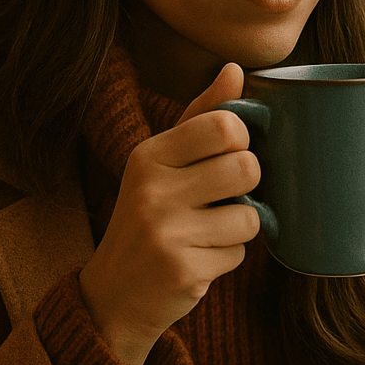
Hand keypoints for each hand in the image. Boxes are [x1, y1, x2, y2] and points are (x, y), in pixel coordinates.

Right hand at [78, 64, 260, 364]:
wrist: (114, 294)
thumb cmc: (149, 218)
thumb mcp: (162, 163)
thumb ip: (200, 116)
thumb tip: (235, 69)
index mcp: (149, 155)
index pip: (225, 125)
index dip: (239, 142)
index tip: (225, 156)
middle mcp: (152, 190)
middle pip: (246, 168)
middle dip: (247, 186)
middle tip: (224, 197)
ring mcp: (166, 232)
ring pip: (249, 216)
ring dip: (239, 228)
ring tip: (207, 233)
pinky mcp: (183, 271)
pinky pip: (239, 253)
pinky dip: (227, 257)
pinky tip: (198, 259)